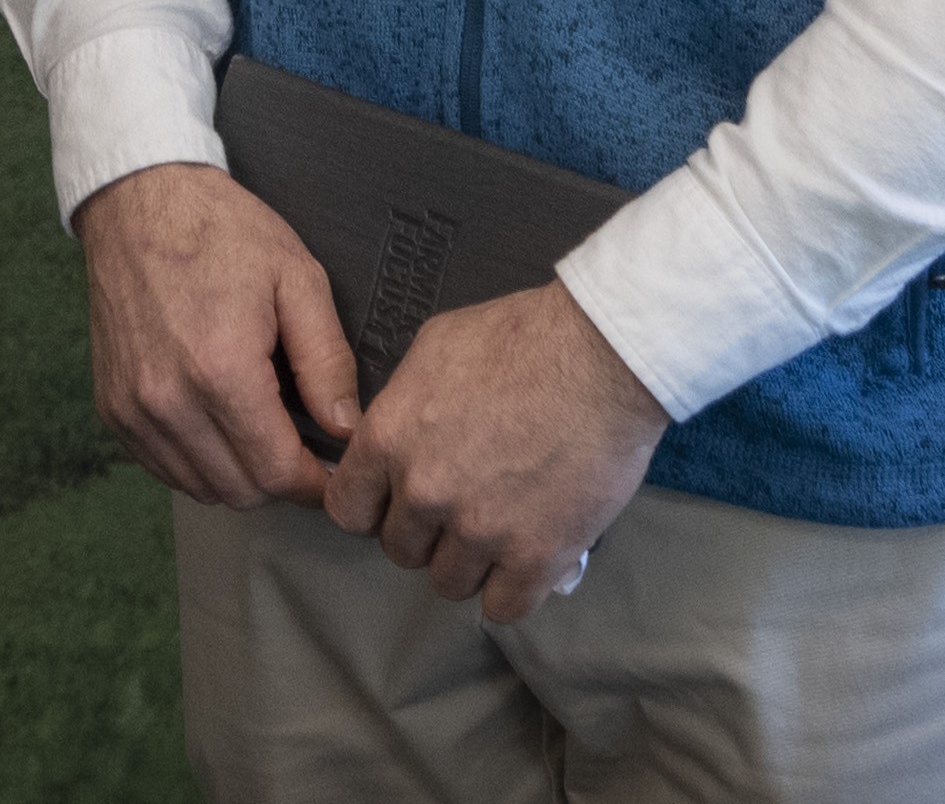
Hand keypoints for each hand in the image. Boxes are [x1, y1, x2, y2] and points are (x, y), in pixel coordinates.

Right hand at [73, 161, 364, 507]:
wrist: (137, 199)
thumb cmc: (222, 230)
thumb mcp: (296, 278)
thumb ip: (328, 361)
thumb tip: (346, 431)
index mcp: (220, 371)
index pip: (277, 473)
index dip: (314, 481)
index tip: (330, 465)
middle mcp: (168, 402)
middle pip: (241, 491)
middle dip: (280, 478)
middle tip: (299, 442)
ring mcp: (133, 409)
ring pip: (201, 488)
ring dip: (238, 474)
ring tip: (257, 428)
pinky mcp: (111, 408)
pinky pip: (164, 468)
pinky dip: (197, 462)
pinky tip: (215, 422)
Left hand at [321, 279, 665, 621]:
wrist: (597, 358)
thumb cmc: (517, 337)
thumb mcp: (435, 349)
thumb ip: (405, 405)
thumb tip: (401, 439)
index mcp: (390, 437)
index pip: (347, 509)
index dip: (372, 508)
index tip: (394, 502)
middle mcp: (424, 492)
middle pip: (401, 550)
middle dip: (425, 533)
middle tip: (460, 507)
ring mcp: (478, 530)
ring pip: (449, 583)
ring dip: (468, 564)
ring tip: (496, 533)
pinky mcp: (535, 558)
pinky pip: (503, 606)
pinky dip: (511, 590)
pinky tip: (524, 563)